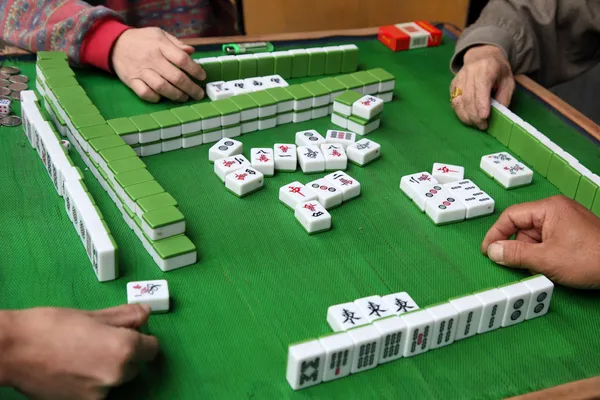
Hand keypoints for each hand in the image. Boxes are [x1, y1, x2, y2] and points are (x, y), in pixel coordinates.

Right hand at [1, 304, 158, 399]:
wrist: (12, 350)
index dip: (143, 338)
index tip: (132, 333)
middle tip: (100, 339)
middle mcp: (116, 375)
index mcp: (124, 349)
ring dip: (108, 368)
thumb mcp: (93, 315)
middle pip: (135, 364)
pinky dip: (92, 380)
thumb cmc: (50, 327)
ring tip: (82, 352)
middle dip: (124, 352)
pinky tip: (74, 367)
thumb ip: (125, 316)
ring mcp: (99, 394)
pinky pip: (98, 390)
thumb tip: (145, 313)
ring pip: (115, 378)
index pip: (152, 348)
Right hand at [112, 27, 205, 102]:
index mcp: (160, 45)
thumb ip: (176, 43)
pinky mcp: (131, 81)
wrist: (114, 44)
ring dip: (176, 95)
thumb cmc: (142, 40)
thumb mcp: (159, 34)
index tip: (202, 77)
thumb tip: (192, 52)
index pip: (182, 59)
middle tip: (199, 94)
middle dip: (191, 88)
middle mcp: (151, 59)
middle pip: (176, 77)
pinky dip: (155, 98)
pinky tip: (162, 98)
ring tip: (184, 97)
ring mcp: (141, 71)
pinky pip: (145, 94)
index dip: (195, 70)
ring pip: (162, 87)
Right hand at [450, 45, 514, 129]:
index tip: (485, 117)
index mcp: (486, 68)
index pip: (481, 87)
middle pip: (468, 97)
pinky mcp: (452, 85)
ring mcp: (458, 79)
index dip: (481, 104)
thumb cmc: (498, 70)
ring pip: (458, 101)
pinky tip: (468, 118)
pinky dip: (460, 113)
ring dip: (466, 116)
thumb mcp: (508, 81)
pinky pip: (453, 102)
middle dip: (474, 115)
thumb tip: (498, 114)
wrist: (482, 55)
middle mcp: (469, 72)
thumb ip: (504, 97)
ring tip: (475, 124)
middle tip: (482, 126)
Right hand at [481, 195, 599, 288]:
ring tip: (545, 269)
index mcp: (549, 208)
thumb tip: (492, 251)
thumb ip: (514, 254)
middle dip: (519, 248)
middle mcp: (557, 209)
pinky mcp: (574, 232)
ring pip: (536, 236)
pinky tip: (554, 267)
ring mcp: (567, 220)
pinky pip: (549, 240)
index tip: (488, 252)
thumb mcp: (545, 259)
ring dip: (533, 254)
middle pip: (523, 227)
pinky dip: (546, 254)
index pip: (511, 216)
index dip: (496, 234)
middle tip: (519, 266)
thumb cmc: (590, 259)